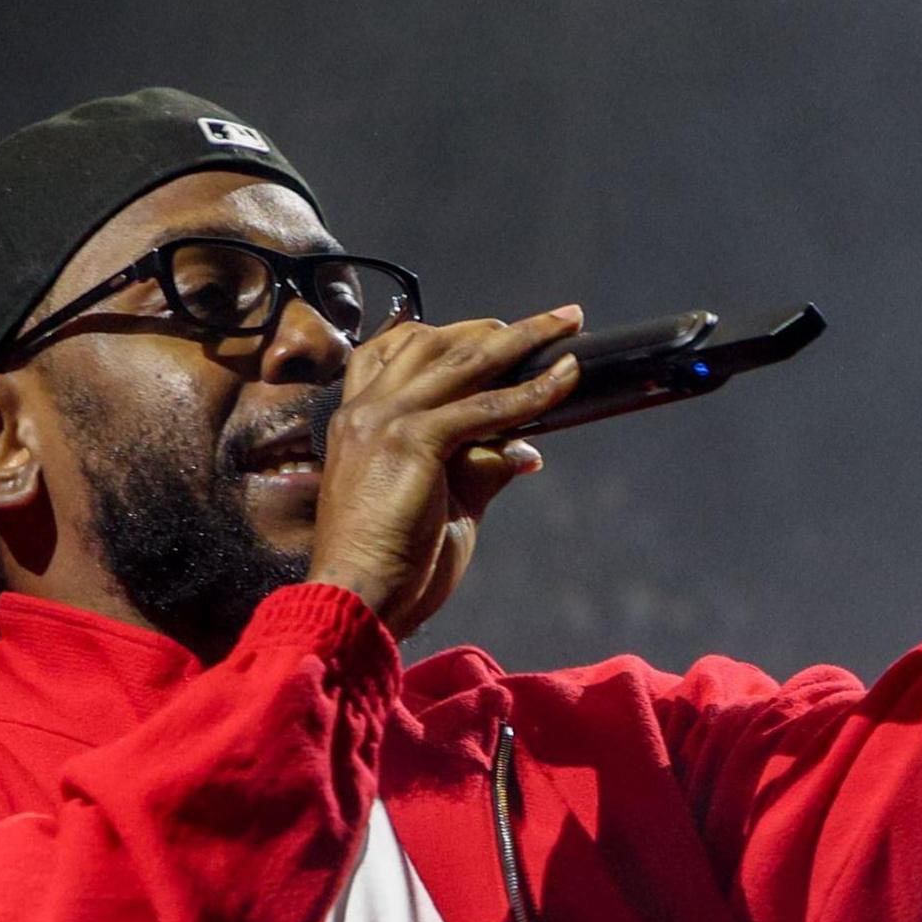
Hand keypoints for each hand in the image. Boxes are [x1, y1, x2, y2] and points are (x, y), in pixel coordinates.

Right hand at [306, 308, 583, 635]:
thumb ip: (476, 468)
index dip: (450, 335)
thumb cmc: (393, 567)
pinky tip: (564, 379)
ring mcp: (383, 420)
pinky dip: (531, 392)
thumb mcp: (442, 505)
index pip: (396, 352)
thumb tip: (525, 451)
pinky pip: (483, 407)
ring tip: (565, 326)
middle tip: (552, 321)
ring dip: (522, 339)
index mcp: (356, 421)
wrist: (357, 600)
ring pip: (463, 361)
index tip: (497, 333)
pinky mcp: (410, 440)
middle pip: (433, 342)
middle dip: (495, 327)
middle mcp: (364, 410)